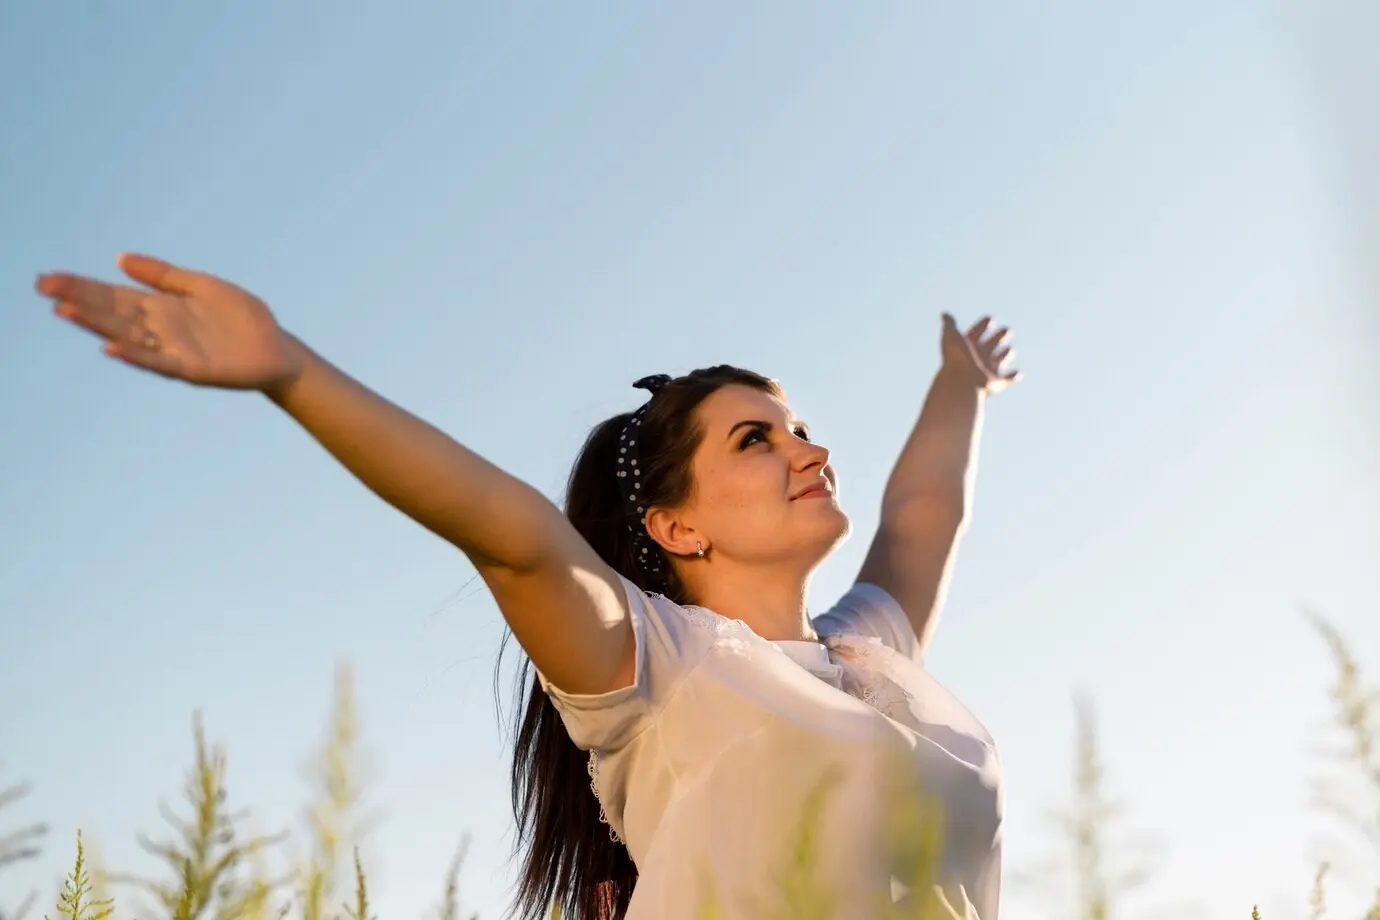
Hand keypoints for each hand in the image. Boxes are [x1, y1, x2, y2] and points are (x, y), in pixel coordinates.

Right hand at [36, 253, 302, 391]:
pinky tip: (110, 347)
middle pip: (111, 313)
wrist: (278, 349)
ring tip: (65, 311)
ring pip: (127, 336)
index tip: (48, 278)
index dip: (81, 286)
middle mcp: (160, 329)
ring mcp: (173, 349)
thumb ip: (162, 275)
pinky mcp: (192, 368)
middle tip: (43, 288)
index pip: (112, 295)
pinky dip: (134, 355)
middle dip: (78, 300)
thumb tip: (119, 258)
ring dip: (97, 325)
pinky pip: (158, 362)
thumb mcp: (201, 285)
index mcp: (161, 308)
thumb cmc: (241, 318)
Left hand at [940, 313, 1020, 394]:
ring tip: (1010, 350)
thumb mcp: (951, 335)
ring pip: (999, 361)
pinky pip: (1007, 380)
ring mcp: (987, 370)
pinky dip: (1013, 377)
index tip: (990, 318)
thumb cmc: (956, 357)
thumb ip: (949, 324)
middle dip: (998, 337)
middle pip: (990, 345)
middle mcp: (978, 358)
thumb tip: (945, 314)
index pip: (976, 333)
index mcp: (967, 346)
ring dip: (1005, 355)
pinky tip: (1019, 373)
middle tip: (1006, 330)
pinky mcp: (995, 382)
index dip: (982, 325)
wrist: (960, 381)